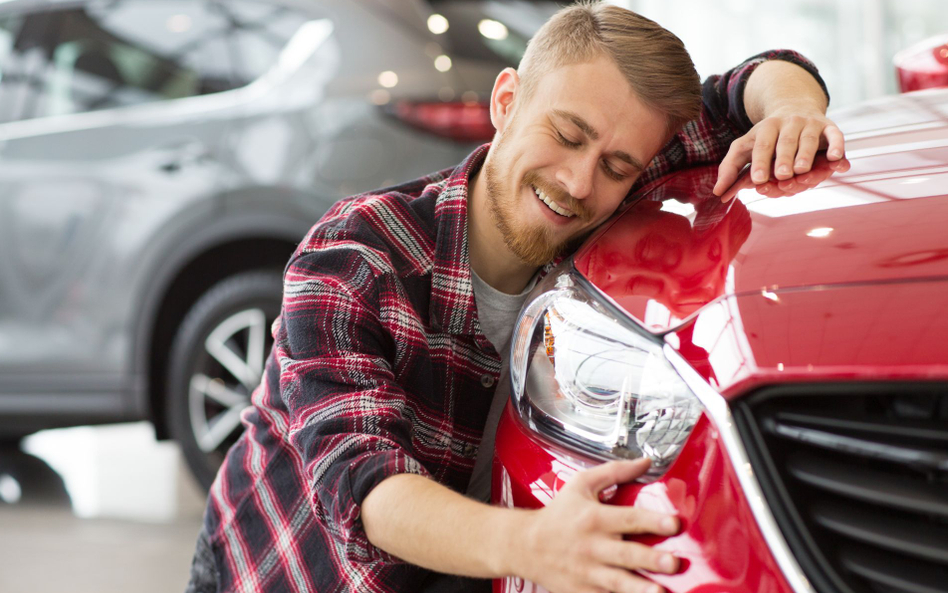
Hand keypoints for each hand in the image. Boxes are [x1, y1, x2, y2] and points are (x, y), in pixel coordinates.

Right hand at [518, 458, 679, 592]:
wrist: (524, 545)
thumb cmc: (558, 514)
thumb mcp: (581, 485)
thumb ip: (615, 472)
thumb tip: (645, 462)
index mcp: (595, 518)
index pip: (629, 518)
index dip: (653, 521)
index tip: (675, 523)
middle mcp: (593, 546)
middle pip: (626, 553)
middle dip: (650, 559)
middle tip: (673, 562)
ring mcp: (588, 572)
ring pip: (618, 582)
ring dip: (639, 588)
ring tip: (659, 592)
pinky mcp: (584, 591)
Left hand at [713, 109, 844, 196]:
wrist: (795, 107)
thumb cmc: (766, 137)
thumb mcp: (745, 147)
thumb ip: (731, 168)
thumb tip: (717, 193)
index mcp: (766, 127)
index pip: (762, 146)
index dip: (760, 162)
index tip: (758, 180)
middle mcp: (789, 123)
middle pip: (786, 142)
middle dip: (784, 159)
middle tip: (782, 175)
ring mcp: (810, 124)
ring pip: (809, 139)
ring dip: (806, 155)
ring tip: (802, 170)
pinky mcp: (829, 127)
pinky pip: (835, 135)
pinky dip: (837, 146)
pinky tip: (835, 159)